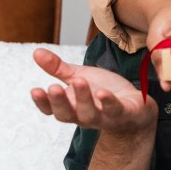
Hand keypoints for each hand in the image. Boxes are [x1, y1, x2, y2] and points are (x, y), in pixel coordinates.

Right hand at [30, 48, 156, 134]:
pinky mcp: (124, 114)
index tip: (35, 90)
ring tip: (79, 81)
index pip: (52, 109)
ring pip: (89, 114)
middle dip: (59, 102)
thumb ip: (58, 68)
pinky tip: (103, 93)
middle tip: (53, 87)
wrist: (135, 108)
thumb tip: (36, 52)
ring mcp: (104, 118)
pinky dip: (109, 103)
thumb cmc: (103, 91)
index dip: (43, 103)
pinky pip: (115, 111)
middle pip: (67, 114)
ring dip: (83, 99)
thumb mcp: (79, 76)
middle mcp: (84, 116)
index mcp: (71, 107)